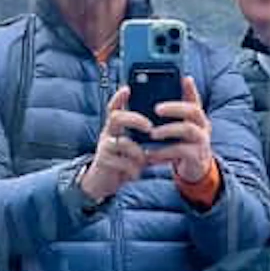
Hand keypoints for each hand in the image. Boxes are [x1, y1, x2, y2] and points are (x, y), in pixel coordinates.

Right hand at [81, 86, 152, 200]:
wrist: (103, 182)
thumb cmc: (123, 160)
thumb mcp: (133, 146)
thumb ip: (144, 137)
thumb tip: (167, 128)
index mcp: (116, 127)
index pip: (114, 107)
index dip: (119, 97)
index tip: (127, 88)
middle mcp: (108, 133)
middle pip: (117, 117)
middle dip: (135, 120)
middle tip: (149, 127)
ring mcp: (105, 147)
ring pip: (122, 142)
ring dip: (138, 152)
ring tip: (144, 161)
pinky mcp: (104, 162)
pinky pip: (122, 162)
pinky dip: (133, 169)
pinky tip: (136, 174)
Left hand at [144, 76, 213, 183]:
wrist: (194, 170)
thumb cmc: (183, 143)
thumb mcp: (180, 127)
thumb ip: (173, 112)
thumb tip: (166, 90)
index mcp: (197, 117)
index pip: (195, 98)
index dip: (190, 88)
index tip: (183, 78)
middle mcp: (203, 126)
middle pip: (193, 111)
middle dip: (174, 107)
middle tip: (156, 108)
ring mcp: (202, 141)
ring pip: (188, 130)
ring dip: (168, 130)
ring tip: (152, 133)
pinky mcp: (197, 157)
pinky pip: (181, 151)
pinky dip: (164, 152)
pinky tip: (150, 154)